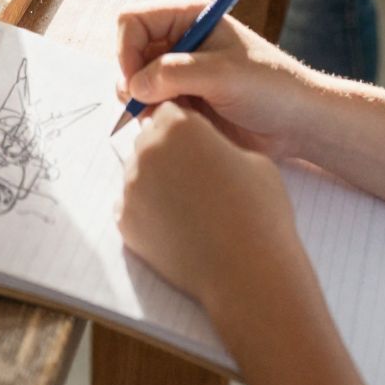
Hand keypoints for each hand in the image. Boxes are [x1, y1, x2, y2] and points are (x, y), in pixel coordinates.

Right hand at [116, 8, 309, 159]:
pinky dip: (155, 118)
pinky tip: (181, 126)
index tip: (135, 83)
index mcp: (189, 16)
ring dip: (144, 103)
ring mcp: (179, 71)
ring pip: (134, 83)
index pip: (133, 20)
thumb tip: (133, 86)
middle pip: (129, 52)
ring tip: (174, 117)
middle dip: (133, 81)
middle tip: (151, 107)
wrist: (297, 123)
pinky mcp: (183, 99)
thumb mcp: (222, 75)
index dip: (126, 50)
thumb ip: (173, 74)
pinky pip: (149, 106)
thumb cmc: (270, 87)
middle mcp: (179, 39)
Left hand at [117, 102, 297, 313]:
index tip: (199, 147)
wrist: (248, 271)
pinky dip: (149, 213)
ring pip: (139, 174)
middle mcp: (148, 150)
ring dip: (157, 183)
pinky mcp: (125, 222)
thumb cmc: (259, 211)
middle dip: (168, 154)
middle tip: (195, 179)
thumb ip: (218, 145)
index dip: (185, 129)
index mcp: (178, 126)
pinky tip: (175, 227)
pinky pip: (131, 207)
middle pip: (149, 140)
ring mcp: (131, 187)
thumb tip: (205, 151)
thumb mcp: (251, 159)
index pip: (169, 112)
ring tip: (189, 208)